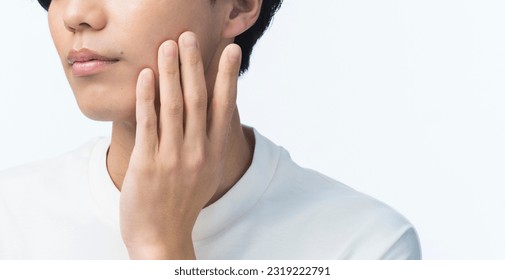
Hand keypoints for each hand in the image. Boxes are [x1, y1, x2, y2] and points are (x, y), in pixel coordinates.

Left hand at [119, 31, 241, 258]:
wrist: (162, 237)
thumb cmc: (182, 201)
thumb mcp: (205, 171)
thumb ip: (208, 141)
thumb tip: (213, 110)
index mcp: (214, 153)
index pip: (224, 107)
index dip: (227, 76)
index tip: (229, 50)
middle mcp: (198, 153)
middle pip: (198, 99)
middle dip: (194, 64)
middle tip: (189, 37)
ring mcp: (173, 158)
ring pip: (174, 106)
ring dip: (170, 72)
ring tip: (167, 46)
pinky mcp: (147, 163)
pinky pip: (148, 124)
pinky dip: (147, 97)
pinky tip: (145, 76)